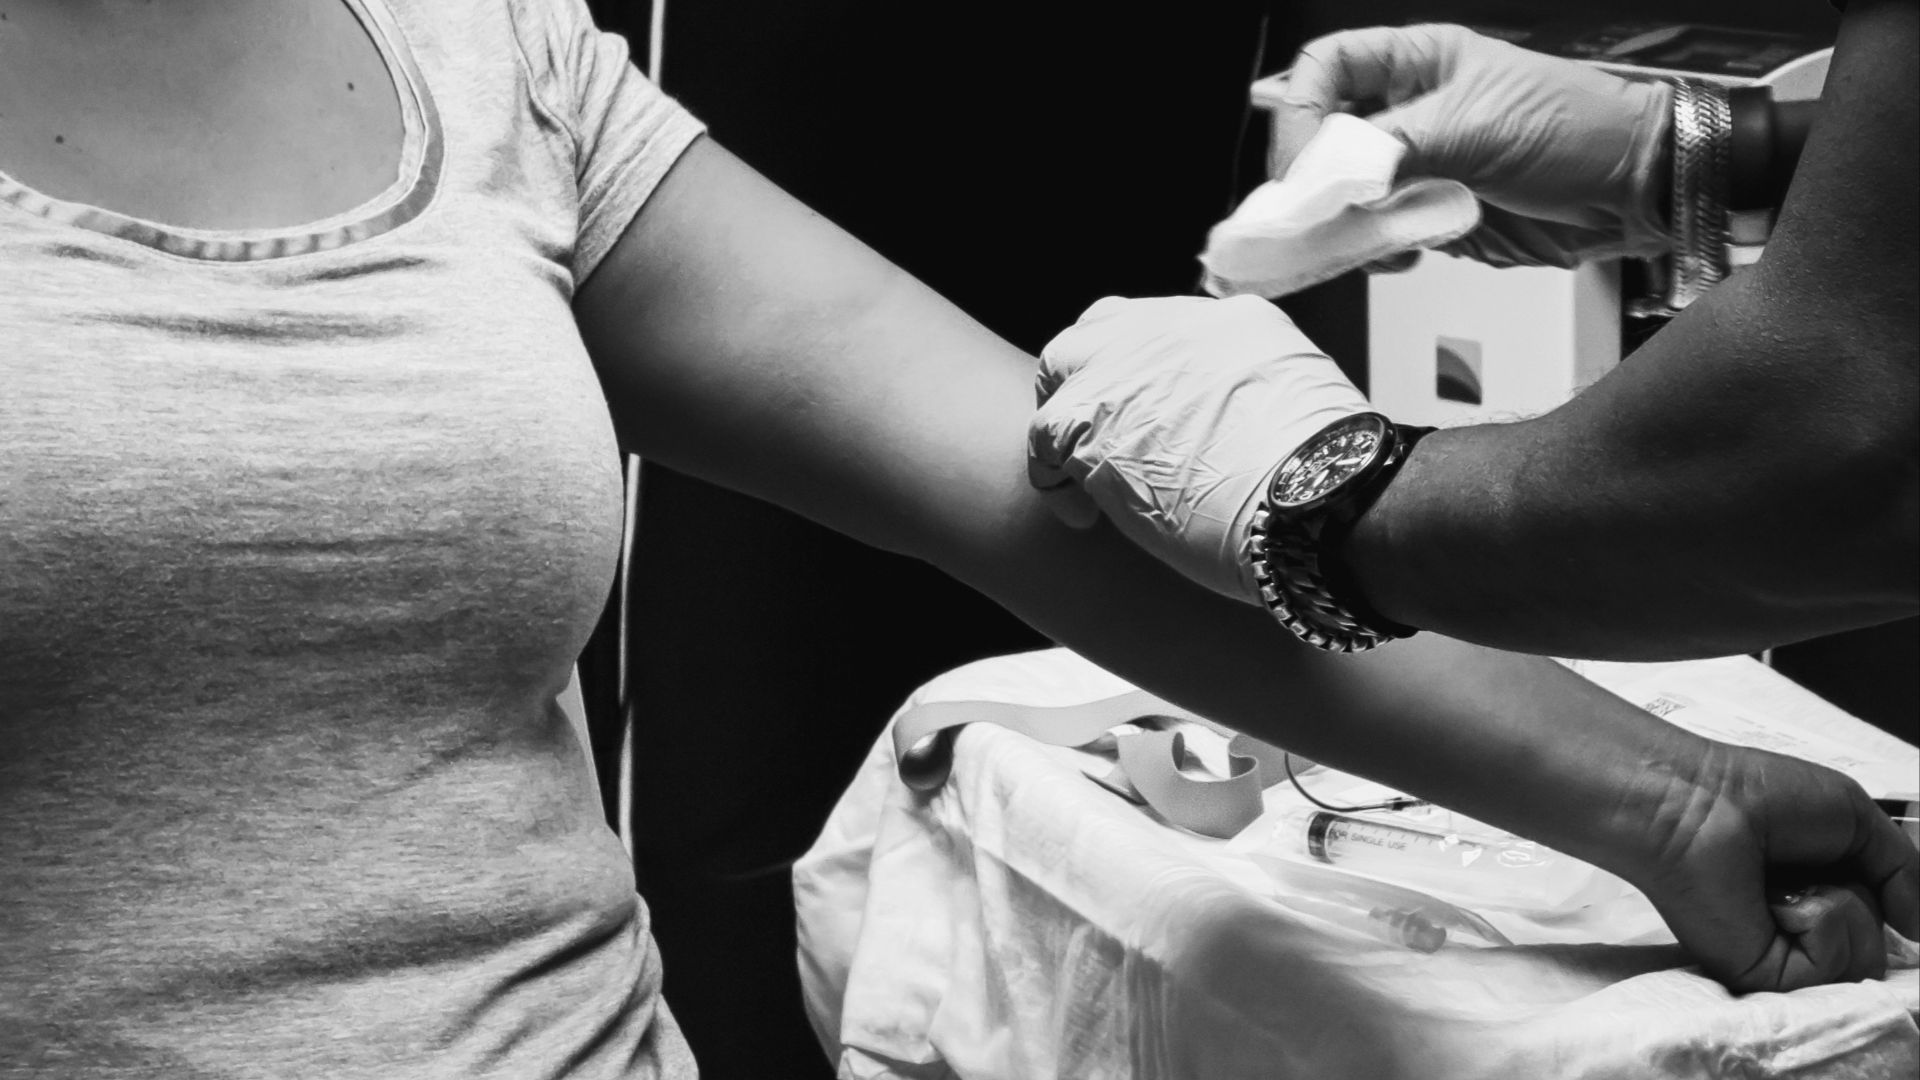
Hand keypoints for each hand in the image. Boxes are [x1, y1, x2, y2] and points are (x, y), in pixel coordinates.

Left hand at [1028, 295, 1367, 600]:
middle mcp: (1174, 328)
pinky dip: (1053, 478)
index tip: (1151, 415)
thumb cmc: (1330, 480)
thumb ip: (1263, 396)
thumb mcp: (1309, 406)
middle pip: (1102, 327)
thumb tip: (1248, 429)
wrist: (1319, 497)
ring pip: (1062, 367)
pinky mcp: (1091, 415)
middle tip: (1098, 433)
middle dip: (1092, 376)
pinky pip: (1042, 436)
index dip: (1146, 372)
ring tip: (1079, 474)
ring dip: (1066, 421)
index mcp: (1234, 323)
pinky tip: (1080, 516)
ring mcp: (1127, 365)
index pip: (1164, 330)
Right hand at [1270, 24, 1672, 268]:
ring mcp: (1419, 166)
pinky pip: (1376, 234)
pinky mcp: (1432, 214)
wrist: (1635, 189)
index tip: (1302, 163)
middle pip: (1323, 138)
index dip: (1301, 111)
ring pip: (1343, 194)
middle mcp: (1409, 112)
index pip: (1326, 69)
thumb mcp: (1476, 125)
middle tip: (1314, 210)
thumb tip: (1330, 176)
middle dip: (1314, 179)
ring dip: (1342, 223)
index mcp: (1417, 62)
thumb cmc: (1578, 128)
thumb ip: (1393, 148)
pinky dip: (1374, 251)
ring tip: (1361, 237)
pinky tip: (1399, 251)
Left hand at [1621, 739, 1918, 990]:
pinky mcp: (1761, 974)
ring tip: (1788, 880)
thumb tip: (1916, 929)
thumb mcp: (1856, 816)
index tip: (1882, 891)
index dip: (1890, 906)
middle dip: (1866, 900)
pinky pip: (1831, 969)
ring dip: (1846, 909)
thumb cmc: (1758, 794)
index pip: (1880, 922)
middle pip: (1878, 946)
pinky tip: (1777, 900)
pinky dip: (1822, 924)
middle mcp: (1800, 926)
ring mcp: (1781, 953)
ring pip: (1863, 962)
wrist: (1697, 801)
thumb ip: (1903, 870)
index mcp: (1819, 889)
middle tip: (1813, 867)